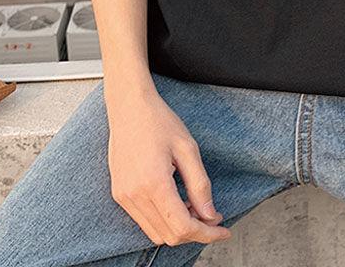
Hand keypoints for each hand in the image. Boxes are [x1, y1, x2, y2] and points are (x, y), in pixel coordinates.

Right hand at [105, 81, 230, 246]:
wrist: (128, 107)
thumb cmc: (160, 122)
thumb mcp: (188, 148)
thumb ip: (200, 185)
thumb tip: (210, 215)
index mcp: (154, 184)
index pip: (182, 227)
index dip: (207, 233)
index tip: (224, 229)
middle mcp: (134, 196)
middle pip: (169, 236)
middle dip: (195, 232)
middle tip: (213, 215)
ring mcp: (124, 197)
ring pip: (155, 233)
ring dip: (179, 228)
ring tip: (195, 206)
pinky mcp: (119, 194)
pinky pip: (144, 221)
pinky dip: (164, 220)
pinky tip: (177, 201)